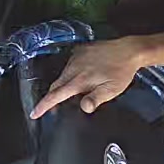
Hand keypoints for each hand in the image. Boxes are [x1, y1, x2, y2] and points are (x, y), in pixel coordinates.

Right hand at [30, 38, 146, 117]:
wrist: (129, 50)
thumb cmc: (121, 72)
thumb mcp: (111, 90)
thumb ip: (95, 99)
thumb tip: (83, 107)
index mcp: (79, 80)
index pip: (56, 95)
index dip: (44, 106)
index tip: (35, 113)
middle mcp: (74, 68)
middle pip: (56, 85)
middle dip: (51, 98)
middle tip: (52, 109)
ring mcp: (76, 57)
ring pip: (63, 75)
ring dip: (63, 85)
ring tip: (70, 94)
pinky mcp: (80, 50)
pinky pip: (70, 65)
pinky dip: (70, 74)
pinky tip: (80, 77)